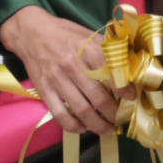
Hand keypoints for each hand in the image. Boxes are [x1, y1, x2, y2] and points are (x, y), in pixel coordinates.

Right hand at [0, 5, 124, 136]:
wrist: (31, 32)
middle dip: (113, 113)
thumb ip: (107, 50)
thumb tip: (129, 67)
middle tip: (121, 119)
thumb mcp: (88, 34)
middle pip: (98, 98)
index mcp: (87, 49)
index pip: (110, 73)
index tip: (132, 97)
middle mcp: (73, 65)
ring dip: (97, 124)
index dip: (124, 89)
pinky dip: (72, 125)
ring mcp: (57, 79)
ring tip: (108, 129)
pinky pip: (59, 114)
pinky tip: (83, 128)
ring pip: (81, 110)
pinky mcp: (44, 89)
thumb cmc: (65, 33)